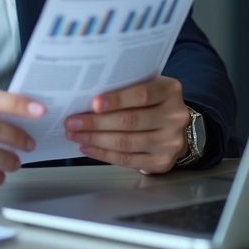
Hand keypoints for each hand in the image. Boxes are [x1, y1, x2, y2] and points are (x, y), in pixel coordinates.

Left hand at [64, 75, 191, 174]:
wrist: (176, 128)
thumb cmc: (153, 102)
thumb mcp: (147, 86)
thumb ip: (125, 88)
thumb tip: (86, 96)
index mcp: (170, 92)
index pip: (142, 95)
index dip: (117, 100)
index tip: (93, 103)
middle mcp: (174, 117)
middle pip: (130, 121)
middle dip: (96, 122)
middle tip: (72, 122)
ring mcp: (170, 142)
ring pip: (126, 142)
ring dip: (95, 139)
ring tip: (75, 134)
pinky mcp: (161, 162)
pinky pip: (127, 160)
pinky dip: (103, 154)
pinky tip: (87, 147)